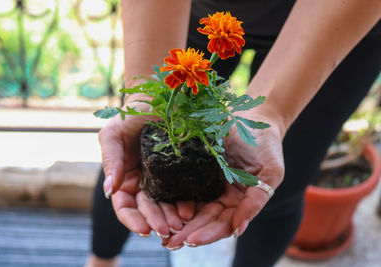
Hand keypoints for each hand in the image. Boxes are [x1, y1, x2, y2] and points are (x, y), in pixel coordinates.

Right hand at [98, 102, 193, 237]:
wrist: (157, 97)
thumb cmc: (130, 115)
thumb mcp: (114, 135)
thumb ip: (111, 161)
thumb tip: (109, 191)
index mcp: (126, 181)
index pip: (126, 207)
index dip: (133, 220)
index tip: (144, 229)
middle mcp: (145, 184)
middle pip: (148, 211)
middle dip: (157, 222)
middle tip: (168, 230)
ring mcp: (165, 180)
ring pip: (167, 206)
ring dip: (173, 218)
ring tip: (183, 223)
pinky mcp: (183, 173)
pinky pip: (185, 192)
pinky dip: (189, 203)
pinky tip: (194, 208)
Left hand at [164, 111, 284, 247]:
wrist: (253, 117)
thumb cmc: (266, 144)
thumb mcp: (270, 172)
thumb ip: (256, 201)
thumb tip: (239, 229)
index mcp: (239, 201)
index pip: (223, 223)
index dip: (208, 233)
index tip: (191, 240)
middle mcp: (222, 196)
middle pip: (204, 219)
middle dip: (187, 233)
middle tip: (168, 244)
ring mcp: (207, 184)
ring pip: (191, 207)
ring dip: (176, 222)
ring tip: (159, 233)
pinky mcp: (194, 170)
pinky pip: (182, 186)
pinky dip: (172, 199)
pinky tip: (158, 207)